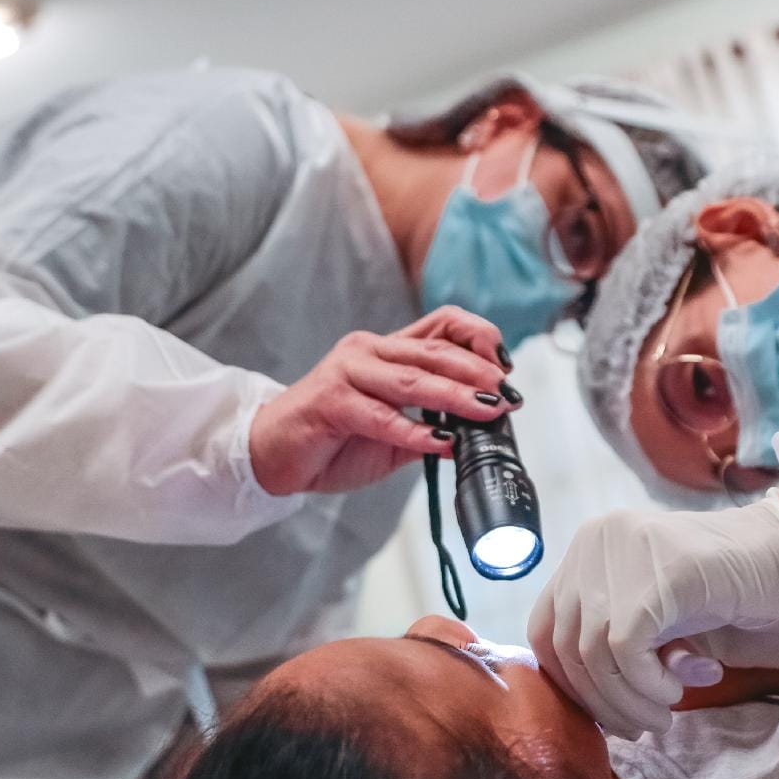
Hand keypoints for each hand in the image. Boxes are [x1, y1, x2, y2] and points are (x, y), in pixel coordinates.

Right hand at [250, 306, 517, 493]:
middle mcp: (368, 350)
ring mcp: (347, 372)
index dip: (478, 338)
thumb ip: (431, 425)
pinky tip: (443, 444)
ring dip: (456, 397)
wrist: (271, 454)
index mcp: (386, 350)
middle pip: (435, 352)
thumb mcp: (392, 431)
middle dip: (478, 373)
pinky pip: (383, 417)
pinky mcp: (331, 402)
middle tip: (507, 395)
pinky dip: (416, 432)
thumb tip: (479, 432)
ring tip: (489, 412)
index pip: (442, 325)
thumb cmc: (332, 438)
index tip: (505, 368)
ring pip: (413, 381)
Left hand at [527, 489, 778, 737]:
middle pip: (565, 644)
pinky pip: (625, 650)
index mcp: (591, 545)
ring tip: (663, 714)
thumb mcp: (659, 612)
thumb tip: (586, 700)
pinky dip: (647, 684)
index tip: (603, 710)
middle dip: (600, 700)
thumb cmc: (730, 588)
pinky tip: (677, 689)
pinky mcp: (659, 574)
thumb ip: (616, 636)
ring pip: (594, 652)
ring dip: (628, 700)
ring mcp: (625, 551)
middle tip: (639, 726)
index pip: (545, 625)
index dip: (569, 679)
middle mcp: (596, 540)